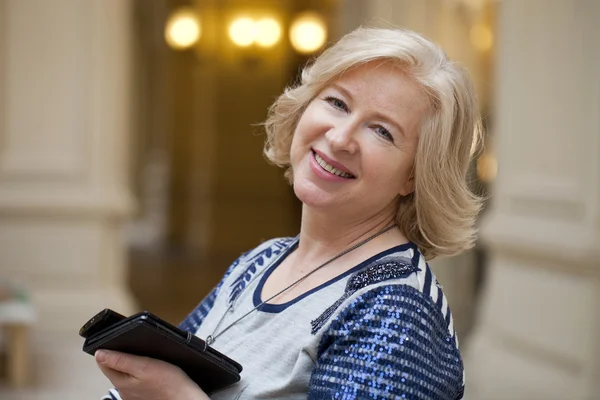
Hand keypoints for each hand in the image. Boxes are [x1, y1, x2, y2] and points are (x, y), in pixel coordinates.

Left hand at [95, 349, 209, 399]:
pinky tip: (150, 369)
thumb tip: (99, 353)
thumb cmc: (168, 382)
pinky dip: (139, 373)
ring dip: (130, 364)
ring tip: (143, 356)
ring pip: (125, 374)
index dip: (108, 348)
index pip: (103, 363)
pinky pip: (135, 380)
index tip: (118, 339)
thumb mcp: (144, 366)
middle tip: (135, 346)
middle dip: (120, 356)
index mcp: (120, 382)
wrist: (185, 398)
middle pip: (114, 368)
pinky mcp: (143, 395)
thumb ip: (121, 360)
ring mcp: (133, 395)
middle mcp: (123, 391)